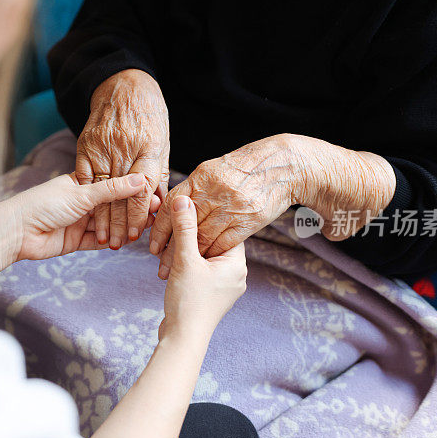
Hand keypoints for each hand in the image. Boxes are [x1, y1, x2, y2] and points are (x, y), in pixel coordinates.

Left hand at [10, 173, 157, 260]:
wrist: (18, 232)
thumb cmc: (44, 204)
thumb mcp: (82, 193)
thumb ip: (112, 189)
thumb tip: (140, 178)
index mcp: (83, 182)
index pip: (114, 184)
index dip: (133, 189)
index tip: (154, 192)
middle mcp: (83, 201)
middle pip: (114, 205)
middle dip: (133, 209)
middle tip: (156, 211)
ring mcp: (80, 221)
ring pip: (109, 224)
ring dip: (125, 226)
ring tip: (146, 227)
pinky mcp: (77, 241)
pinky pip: (99, 240)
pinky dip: (113, 241)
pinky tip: (128, 241)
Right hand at [76, 69, 169, 249]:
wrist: (123, 85)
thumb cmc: (149, 116)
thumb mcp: (161, 143)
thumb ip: (157, 173)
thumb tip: (158, 204)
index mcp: (147, 149)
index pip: (142, 189)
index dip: (138, 214)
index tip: (135, 234)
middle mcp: (124, 148)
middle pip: (120, 194)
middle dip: (119, 223)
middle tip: (118, 244)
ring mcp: (102, 146)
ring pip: (101, 189)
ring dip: (102, 217)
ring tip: (104, 239)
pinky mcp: (85, 145)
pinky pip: (85, 176)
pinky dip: (87, 197)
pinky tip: (88, 215)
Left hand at [150, 135, 298, 278]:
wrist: (282, 167)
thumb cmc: (245, 168)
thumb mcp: (213, 171)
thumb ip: (194, 190)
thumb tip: (173, 206)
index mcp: (201, 178)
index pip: (171, 206)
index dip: (160, 227)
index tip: (153, 245)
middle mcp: (214, 193)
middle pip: (185, 226)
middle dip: (171, 248)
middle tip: (160, 264)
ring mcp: (231, 208)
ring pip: (202, 238)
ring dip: (189, 256)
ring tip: (176, 270)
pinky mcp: (248, 222)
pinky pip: (223, 243)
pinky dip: (210, 254)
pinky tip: (202, 262)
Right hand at [159, 195, 246, 341]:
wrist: (183, 338)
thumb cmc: (188, 301)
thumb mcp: (185, 260)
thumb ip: (184, 228)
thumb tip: (183, 199)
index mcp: (237, 263)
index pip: (225, 230)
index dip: (206, 220)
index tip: (189, 212)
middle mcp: (237, 275)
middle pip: (215, 243)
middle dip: (194, 237)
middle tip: (176, 228)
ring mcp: (226, 287)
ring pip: (207, 259)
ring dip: (189, 253)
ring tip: (171, 248)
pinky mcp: (213, 296)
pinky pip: (203, 272)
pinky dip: (189, 267)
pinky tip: (173, 265)